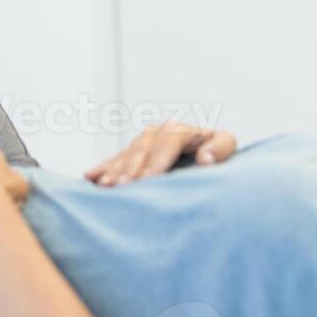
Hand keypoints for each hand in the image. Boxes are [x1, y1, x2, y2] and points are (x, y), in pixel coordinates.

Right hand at [83, 122, 236, 186]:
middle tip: (121, 186)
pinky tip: (89, 178)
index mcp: (181, 130)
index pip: (167, 143)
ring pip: (127, 154)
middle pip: (143, 149)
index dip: (157, 161)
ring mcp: (144, 142)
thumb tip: (206, 158)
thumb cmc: (217, 152)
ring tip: (107, 186)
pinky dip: (103, 169)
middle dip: (131, 168)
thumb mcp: (226, 145)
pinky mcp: (134, 153)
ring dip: (115, 170)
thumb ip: (220, 148)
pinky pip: (115, 160)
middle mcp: (159, 132)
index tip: (148, 179)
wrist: (208, 150)